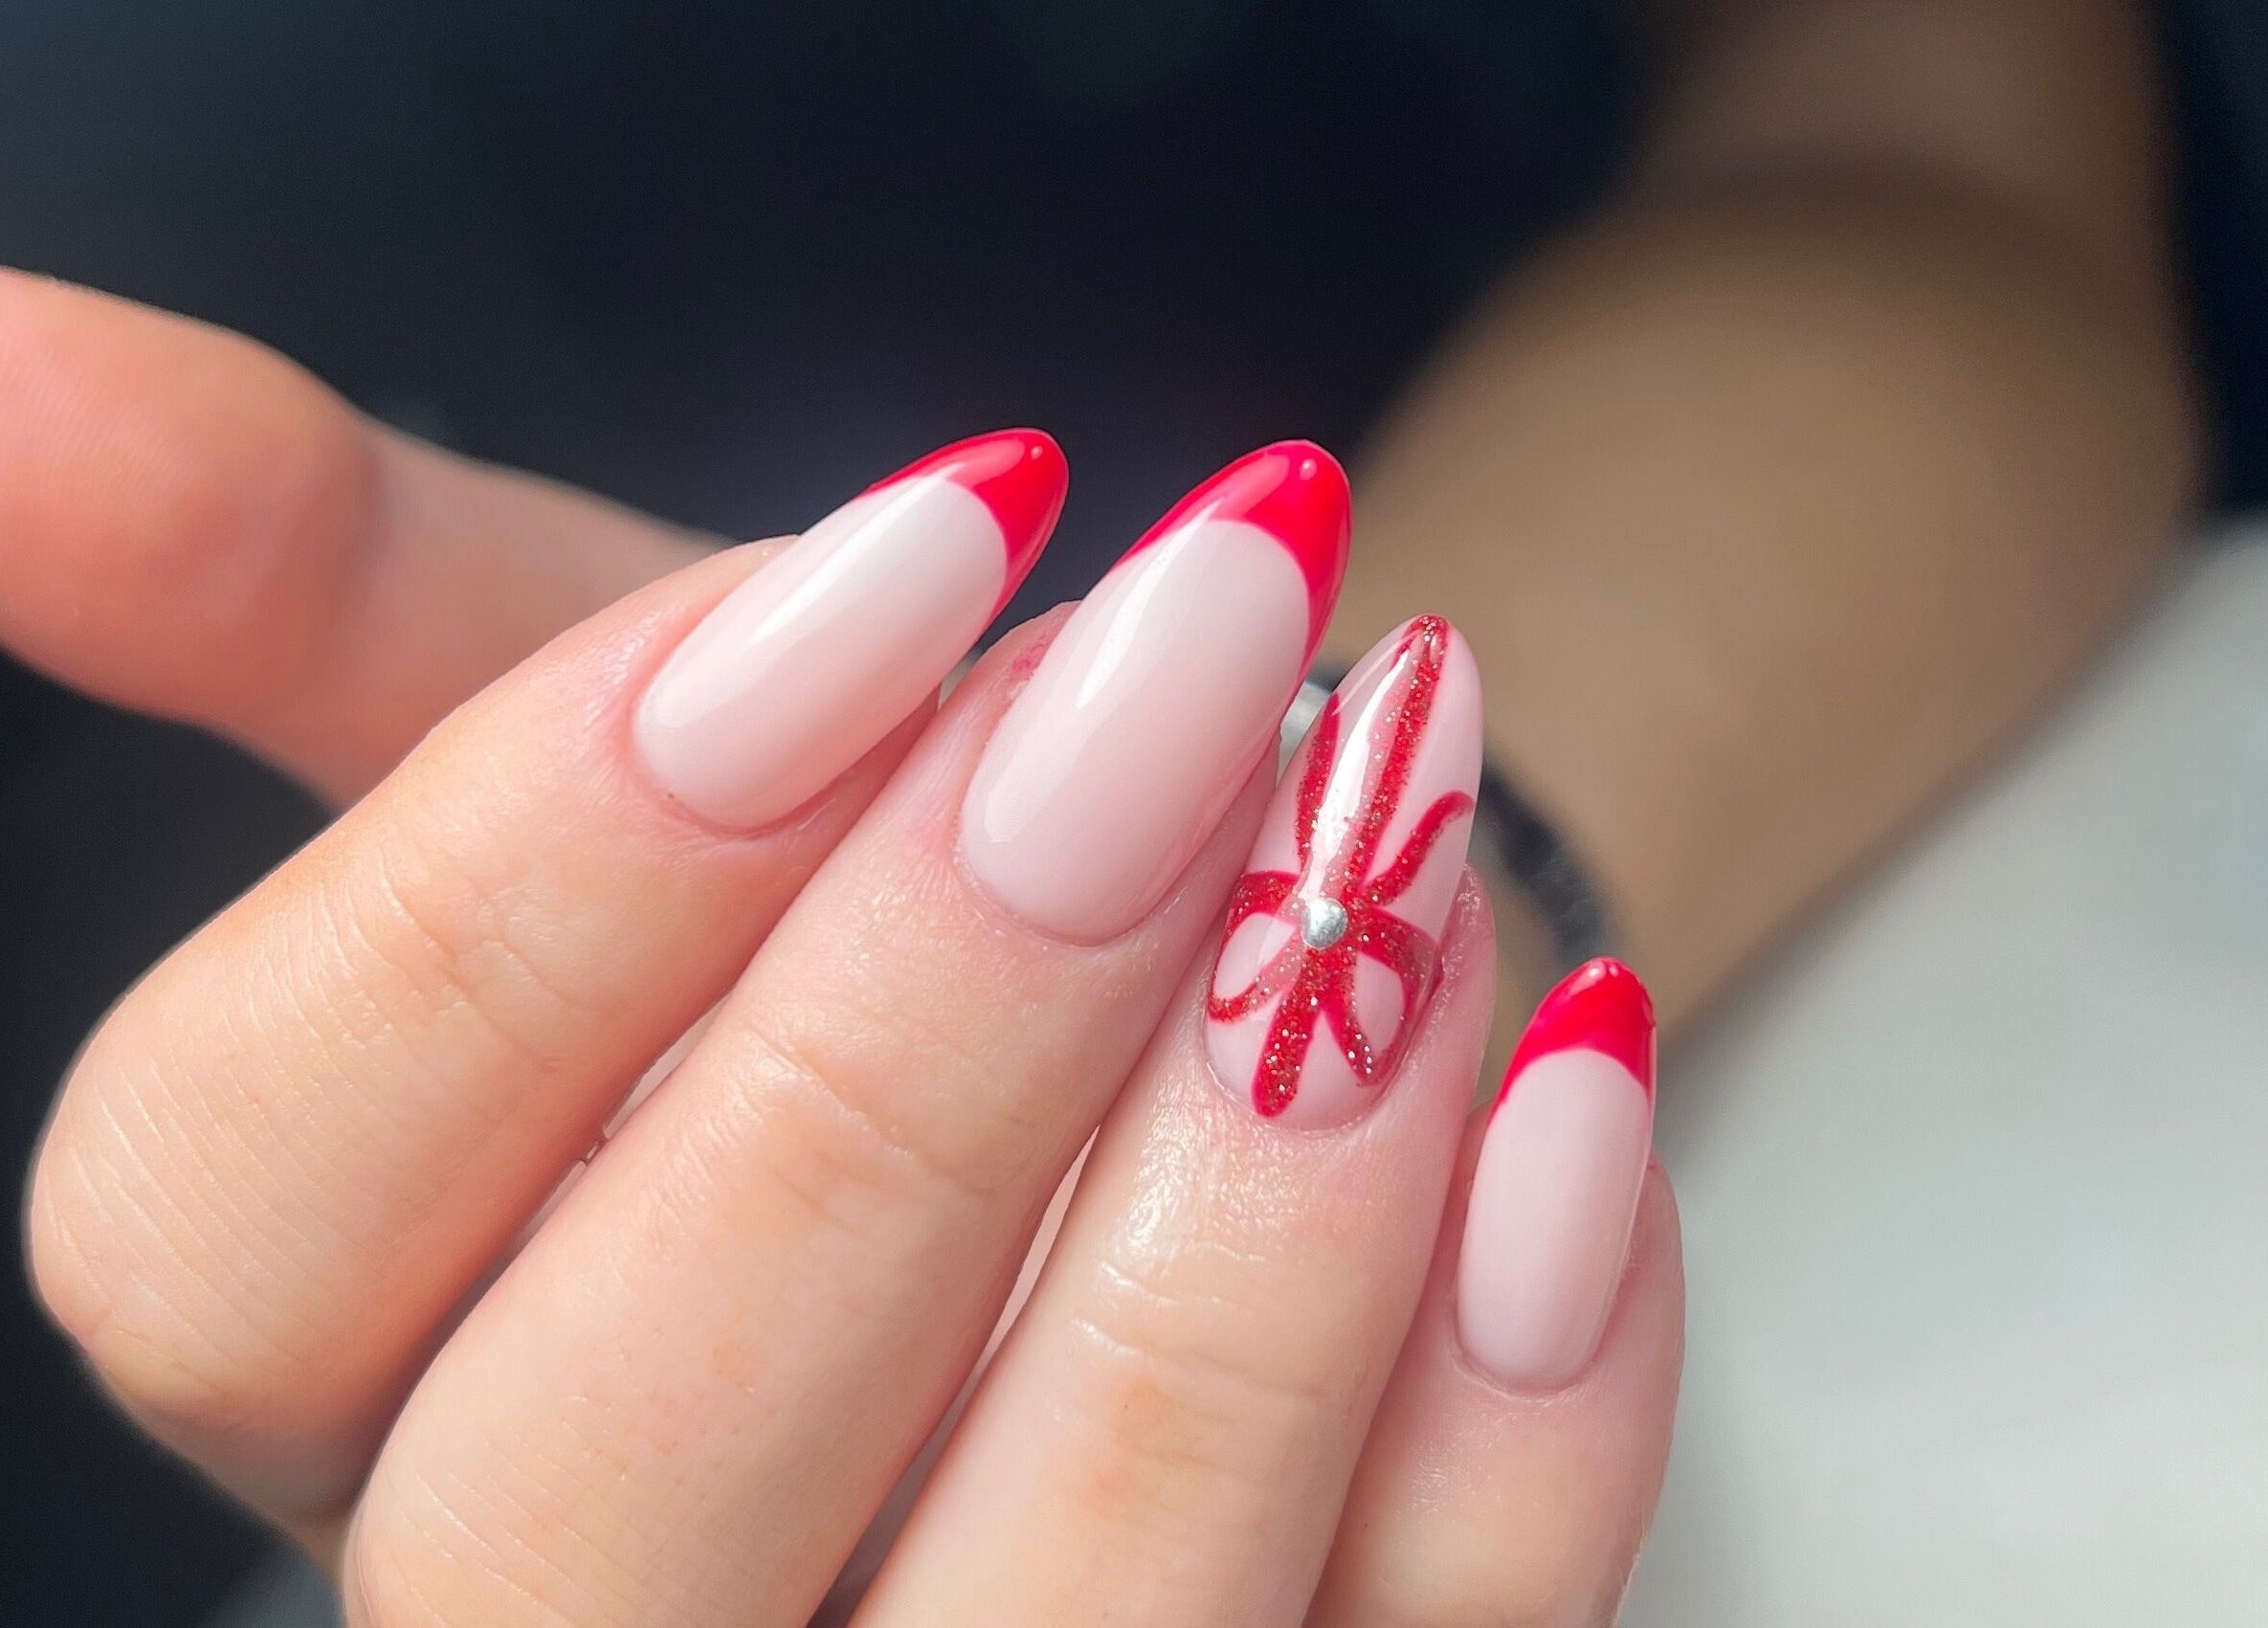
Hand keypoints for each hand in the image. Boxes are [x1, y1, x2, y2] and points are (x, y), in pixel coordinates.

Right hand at [18, 272, 1681, 1625]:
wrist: (1167, 947)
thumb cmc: (848, 843)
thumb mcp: (578, 678)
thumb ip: (313, 576)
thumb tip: (13, 375)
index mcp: (352, 1347)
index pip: (233, 1230)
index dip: (534, 880)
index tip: (895, 568)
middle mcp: (601, 1600)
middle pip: (599, 1491)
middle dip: (902, 1051)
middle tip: (1168, 686)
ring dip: (1244, 1215)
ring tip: (1379, 846)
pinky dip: (1521, 1383)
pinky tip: (1549, 1082)